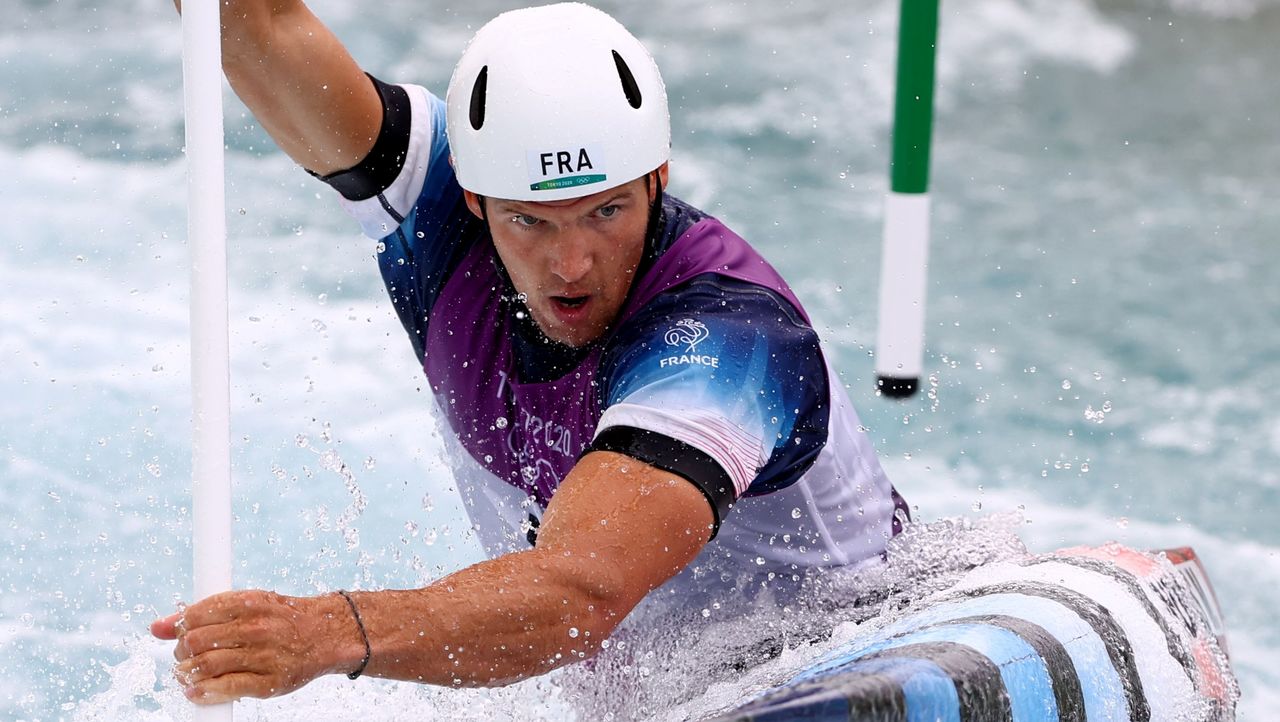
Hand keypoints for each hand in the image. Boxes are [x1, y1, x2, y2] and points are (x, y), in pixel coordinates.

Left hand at [150, 590, 354, 703]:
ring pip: (205, 666)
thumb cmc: (282, 618)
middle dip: (181, 652)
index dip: (179, 628)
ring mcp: (262, 655)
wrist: (325, 635)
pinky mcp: (268, 682)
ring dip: (187, 673)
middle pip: (195, 642)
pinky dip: (203, 692)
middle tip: (183, 657)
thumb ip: (205, 613)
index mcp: (249, 602)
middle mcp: (255, 627)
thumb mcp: (249, 603)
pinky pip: (226, 688)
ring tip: (188, 674)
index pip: (196, 615)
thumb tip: (156, 627)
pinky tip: (195, 692)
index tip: (179, 635)